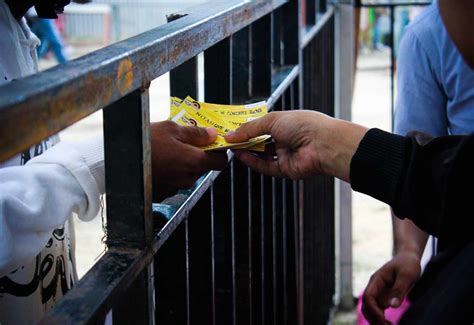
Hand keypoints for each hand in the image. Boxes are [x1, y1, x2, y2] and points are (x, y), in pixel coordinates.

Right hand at [151, 121, 227, 200]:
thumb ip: (195, 133)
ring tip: (165, 152)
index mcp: (194, 161)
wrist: (117, 162)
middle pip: (202, 168)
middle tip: (182, 143)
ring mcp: (175, 188)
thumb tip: (213, 134)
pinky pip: (172, 182)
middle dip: (196, 156)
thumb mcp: (171, 128)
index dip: (219, 153)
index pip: (220, 162)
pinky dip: (169, 174)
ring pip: (187, 175)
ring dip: (182, 165)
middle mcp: (188, 178)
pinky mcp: (162, 194)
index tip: (213, 145)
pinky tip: (157, 164)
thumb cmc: (144, 141)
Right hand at [224, 111, 367, 180]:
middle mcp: (286, 139)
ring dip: (246, 151)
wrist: (323, 144)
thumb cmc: (304, 125)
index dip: (247, 127)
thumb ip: (250, 128)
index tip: (232, 128)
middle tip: (227, 139)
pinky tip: (241, 155)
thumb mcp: (272, 120)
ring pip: (261, 155)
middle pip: (260, 141)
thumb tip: (232, 134)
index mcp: (286, 123)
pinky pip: (265, 167)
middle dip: (244, 140)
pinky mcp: (285, 170)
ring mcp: (286, 155)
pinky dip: (253, 162)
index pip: (263, 125)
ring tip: (230, 146)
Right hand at [362, 251, 420, 323]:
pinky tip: (390, 323)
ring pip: (370, 309)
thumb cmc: (408, 263)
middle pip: (366, 305)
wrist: (408, 257)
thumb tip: (391, 306)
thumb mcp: (407, 274)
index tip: (383, 319)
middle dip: (373, 317)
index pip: (368, 296)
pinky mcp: (384, 296)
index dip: (373, 309)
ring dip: (376, 319)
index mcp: (377, 280)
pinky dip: (381, 318)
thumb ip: (399, 289)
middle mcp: (375, 287)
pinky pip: (378, 309)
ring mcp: (379, 292)